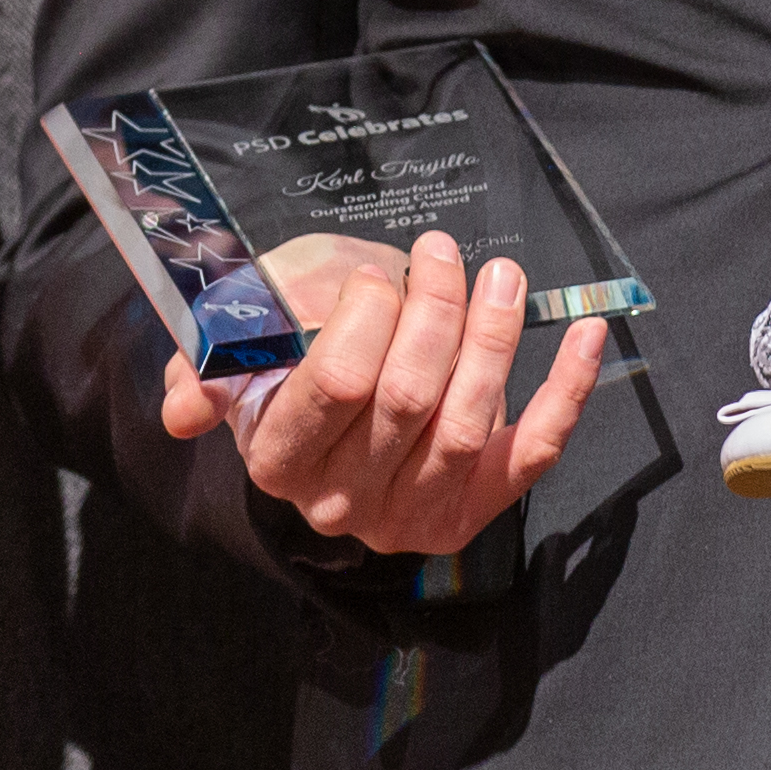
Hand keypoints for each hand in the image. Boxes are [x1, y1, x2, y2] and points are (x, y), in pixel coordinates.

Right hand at [158, 229, 603, 557]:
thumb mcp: (241, 344)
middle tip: (443, 254)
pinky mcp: (473, 511)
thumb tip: (183, 409)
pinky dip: (567, 391)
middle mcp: (343, 502)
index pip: (337, 383)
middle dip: (436, 309)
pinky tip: (587, 332)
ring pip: (469, 421)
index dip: (367, 316)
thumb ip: (210, 363)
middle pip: (408, 397)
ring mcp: (412, 515)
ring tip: (500, 274)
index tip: (377, 275)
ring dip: (495, 336)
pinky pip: (532, 453)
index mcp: (280, 457)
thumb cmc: (290, 357)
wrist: (332, 420)